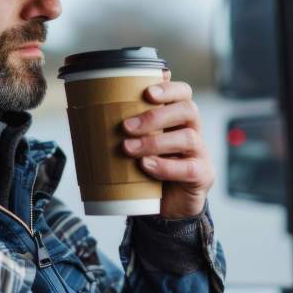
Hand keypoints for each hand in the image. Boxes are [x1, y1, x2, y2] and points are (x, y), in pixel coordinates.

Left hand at [121, 70, 213, 218]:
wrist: (165, 204)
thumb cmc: (147, 167)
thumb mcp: (136, 143)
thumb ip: (126, 127)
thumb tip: (91, 109)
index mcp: (178, 117)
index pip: (183, 93)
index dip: (169, 89)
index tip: (147, 93)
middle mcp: (193, 130)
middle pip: (188, 110)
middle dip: (155, 116)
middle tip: (126, 127)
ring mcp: (200, 153)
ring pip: (188, 137)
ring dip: (154, 142)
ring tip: (128, 148)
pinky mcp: (201, 175)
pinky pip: (188, 168)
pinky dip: (164, 166)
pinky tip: (145, 166)